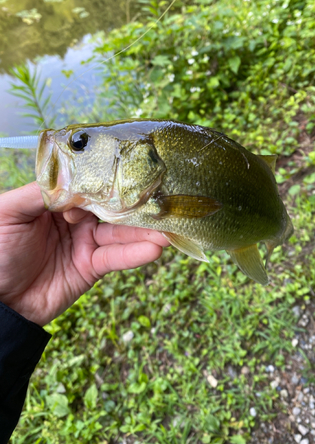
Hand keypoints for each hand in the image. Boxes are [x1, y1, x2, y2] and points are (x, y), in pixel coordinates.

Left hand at [0, 182, 168, 326]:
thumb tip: (73, 177)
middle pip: (109, 207)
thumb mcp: (8, 213)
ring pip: (119, 232)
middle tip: (164, 197)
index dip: (108, 182)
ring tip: (169, 225)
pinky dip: (135, 254)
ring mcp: (84, 243)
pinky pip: (115, 258)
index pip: (88, 186)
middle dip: (135, 204)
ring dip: (144, 230)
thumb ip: (39, 192)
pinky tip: (155, 248)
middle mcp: (74, 219)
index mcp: (54, 201)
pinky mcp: (91, 267)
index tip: (132, 177)